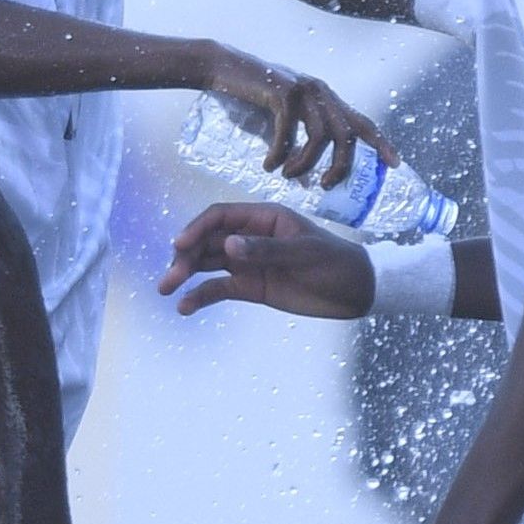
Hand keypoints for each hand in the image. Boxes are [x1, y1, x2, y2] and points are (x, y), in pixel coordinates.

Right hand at [161, 200, 382, 318]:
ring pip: (208, 264)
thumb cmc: (335, 262)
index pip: (220, 217)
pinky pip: (220, 289)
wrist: (356, 292)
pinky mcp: (251, 287)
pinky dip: (202, 296)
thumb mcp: (304, 253)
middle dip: (185, 256)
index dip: (197, 228)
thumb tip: (228, 245)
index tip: (180, 245)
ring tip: (167, 289)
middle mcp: (250, 237)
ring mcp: (249, 263)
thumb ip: (266, 250)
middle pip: (207, 241)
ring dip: (186, 274)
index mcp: (264, 218)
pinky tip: (186, 307)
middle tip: (171, 276)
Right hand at [200, 49, 387, 184]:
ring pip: (320, 138)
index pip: (362, 122)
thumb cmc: (251, 98)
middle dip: (340, 167)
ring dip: (305, 164)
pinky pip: (288, 133)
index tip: (394, 164)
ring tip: (288, 176)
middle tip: (324, 186)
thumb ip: (297, 148)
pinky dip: (279, 154)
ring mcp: (304, 90)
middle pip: (346, 136)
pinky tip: (269, 166)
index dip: (380, 143)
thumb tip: (306, 182)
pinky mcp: (282, 91)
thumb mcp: (280, 125)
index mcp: (326, 99)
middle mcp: (321, 92)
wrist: (222, 68)